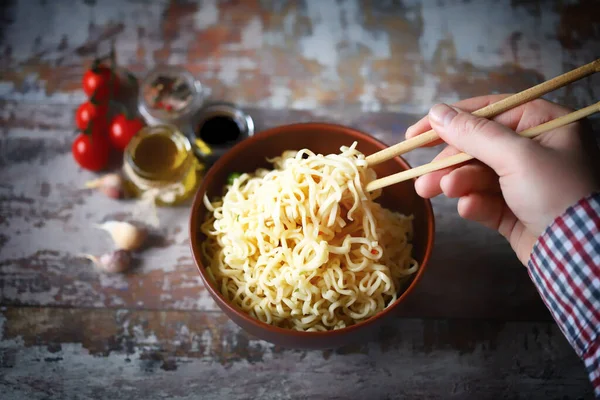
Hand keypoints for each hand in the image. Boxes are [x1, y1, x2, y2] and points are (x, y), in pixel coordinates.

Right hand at [407, 95, 599, 263]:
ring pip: (476, 175)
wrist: (581, 255)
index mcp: (545, 124)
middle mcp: (536, 149)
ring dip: (456, 183)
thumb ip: (474, 133)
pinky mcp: (516, 210)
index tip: (416, 135)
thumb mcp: (516, 156)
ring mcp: (525, 182)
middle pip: (477, 147)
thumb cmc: (557, 193)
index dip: (449, 121)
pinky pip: (485, 200)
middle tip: (422, 177)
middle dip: (448, 163)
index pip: (489, 112)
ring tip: (433, 192)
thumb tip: (437, 112)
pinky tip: (469, 208)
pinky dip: (474, 203)